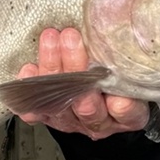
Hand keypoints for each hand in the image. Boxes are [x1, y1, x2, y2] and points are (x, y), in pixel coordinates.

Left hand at [17, 28, 148, 137]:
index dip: (121, 105)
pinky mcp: (50, 117)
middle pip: (87, 106)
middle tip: (71, 40)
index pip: (127, 113)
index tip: (115, 91)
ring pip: (59, 102)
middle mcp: (100, 122)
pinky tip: (29, 71)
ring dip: (53, 67)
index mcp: (127, 116)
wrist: (97, 89)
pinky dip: (31, 89)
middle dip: (76, 70)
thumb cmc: (118, 75)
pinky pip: (37, 109)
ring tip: (51, 39)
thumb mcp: (130, 70)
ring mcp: (73, 122)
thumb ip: (124, 62)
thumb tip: (114, 38)